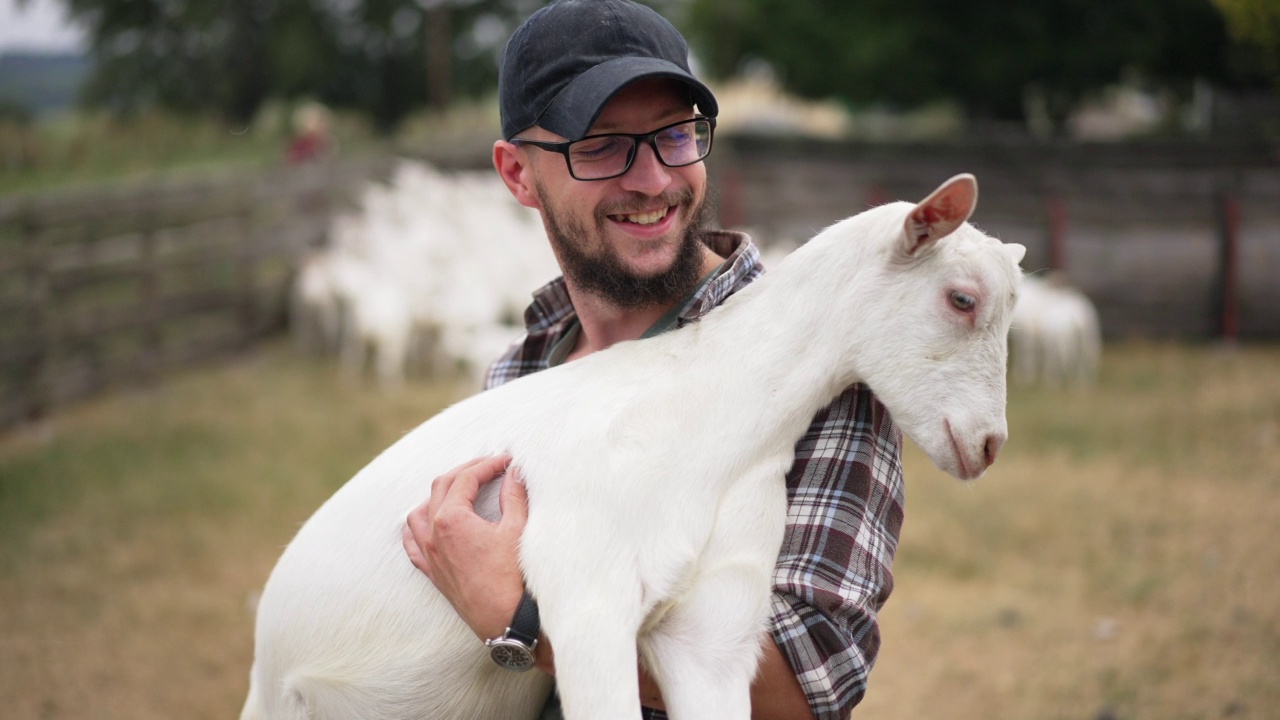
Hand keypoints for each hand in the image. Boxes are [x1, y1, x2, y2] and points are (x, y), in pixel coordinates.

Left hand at [402, 455, 528, 640]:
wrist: (506, 620)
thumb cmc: (512, 577)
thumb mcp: (517, 529)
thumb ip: (514, 495)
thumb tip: (516, 471)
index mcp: (452, 519)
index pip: (466, 478)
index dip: (488, 465)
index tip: (506, 461)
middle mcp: (433, 534)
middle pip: (442, 487)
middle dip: (466, 471)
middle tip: (489, 466)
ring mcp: (428, 554)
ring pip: (419, 512)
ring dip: (438, 494)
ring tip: (460, 488)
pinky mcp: (431, 572)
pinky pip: (412, 543)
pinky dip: (417, 526)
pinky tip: (427, 521)